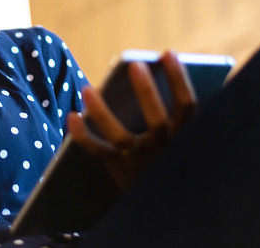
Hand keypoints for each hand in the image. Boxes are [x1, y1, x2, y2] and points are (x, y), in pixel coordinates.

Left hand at [67, 50, 197, 191]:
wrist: (163, 207)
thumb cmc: (175, 156)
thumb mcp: (186, 136)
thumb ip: (180, 109)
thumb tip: (165, 63)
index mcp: (185, 137)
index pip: (187, 106)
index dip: (178, 79)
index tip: (167, 53)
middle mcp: (164, 149)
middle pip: (157, 120)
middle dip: (147, 92)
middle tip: (135, 65)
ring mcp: (140, 160)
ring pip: (120, 136)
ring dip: (101, 112)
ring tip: (87, 89)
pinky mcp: (119, 169)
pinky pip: (97, 151)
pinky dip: (82, 135)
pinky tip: (72, 115)